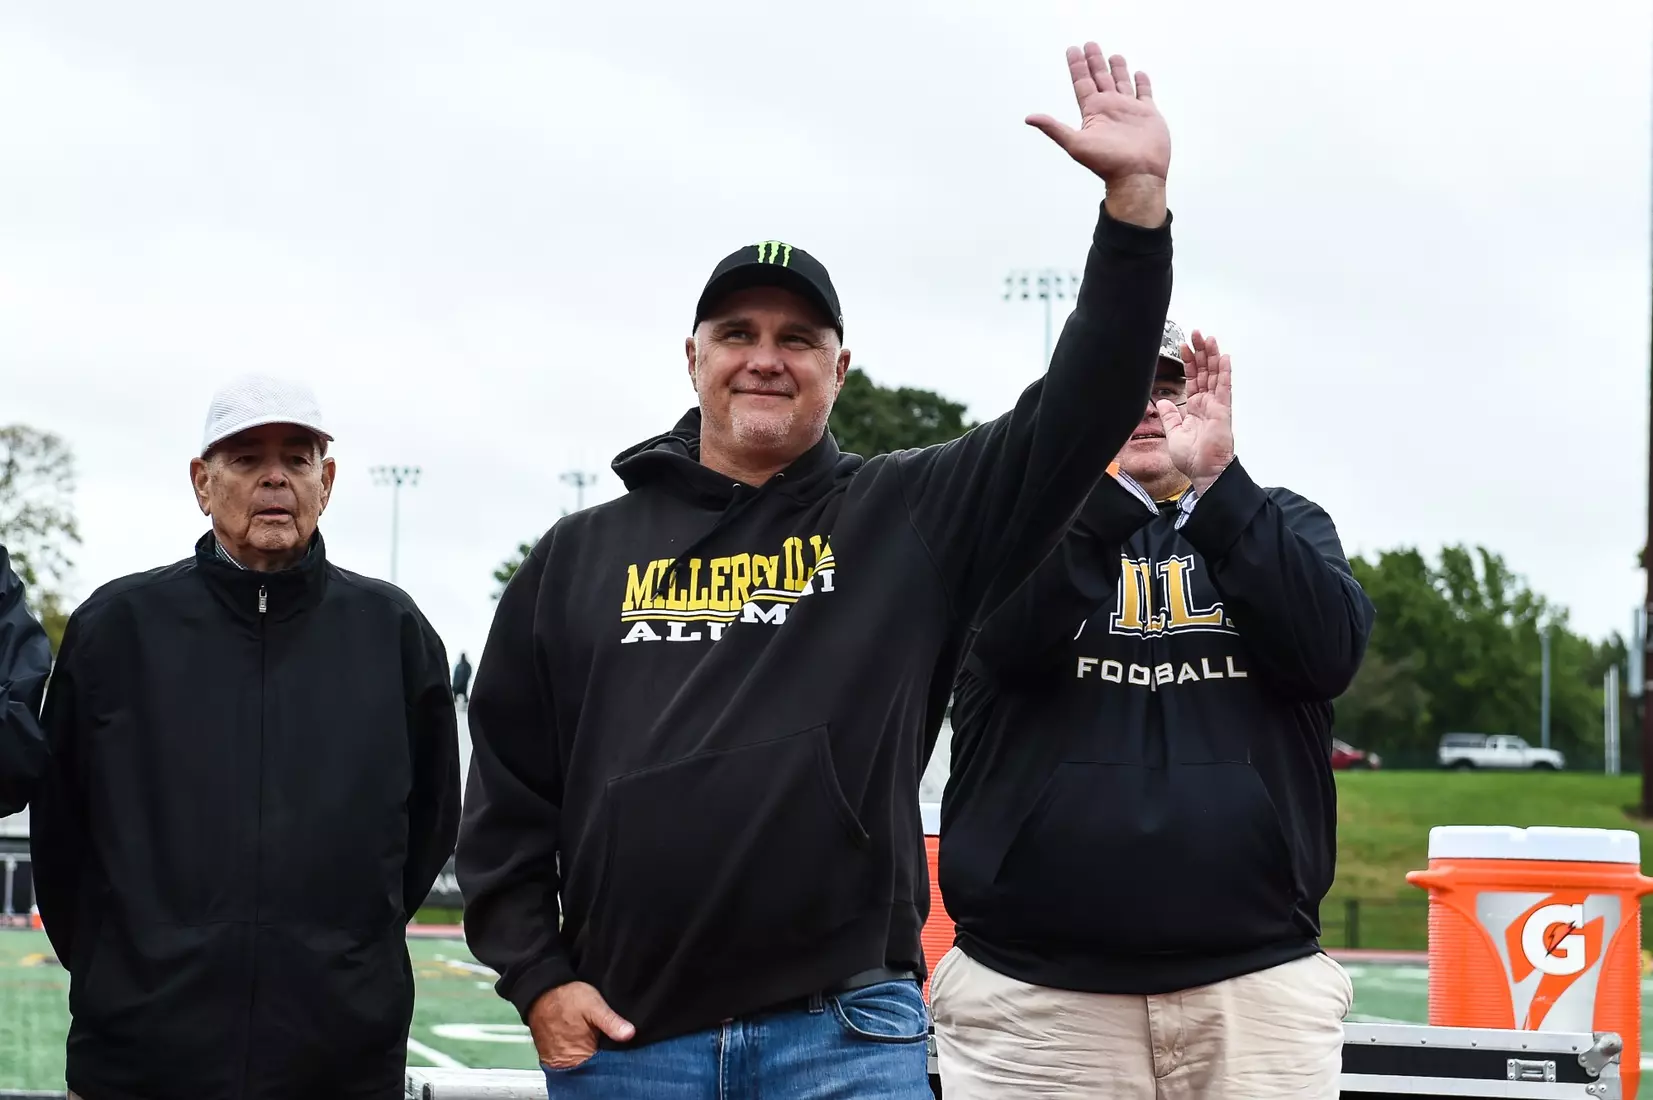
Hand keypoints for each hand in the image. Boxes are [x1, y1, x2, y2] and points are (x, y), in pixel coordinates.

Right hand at [526, 981, 635, 1069]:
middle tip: (602, 1039)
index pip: (603, 1069)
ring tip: (592, 1038)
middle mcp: (566, 1063)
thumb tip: (629, 1034)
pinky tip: (581, 1041)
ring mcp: (557, 1062)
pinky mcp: (550, 1057)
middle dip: (601, 1058)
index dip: (613, 1060)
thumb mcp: (594, 1005)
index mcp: (580, 1055)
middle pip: (592, 1069)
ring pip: (581, 1066)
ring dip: (589, 1057)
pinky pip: (568, 1061)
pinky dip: (577, 1054)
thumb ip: (611, 1021)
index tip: (618, 1049)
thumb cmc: (565, 998)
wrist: (540, 992)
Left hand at [1026, 44, 1170, 184]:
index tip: (1072, 50)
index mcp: (1093, 112)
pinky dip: (1142, 82)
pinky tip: (1139, 73)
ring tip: (1113, 55)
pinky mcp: (1148, 114)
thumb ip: (1053, 128)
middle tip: (1089, 44)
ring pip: (1121, 82)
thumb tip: (1028, 118)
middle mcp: (1109, 108)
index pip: (1082, 83)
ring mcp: (1129, 110)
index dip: (1077, 66)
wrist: (1137, 175)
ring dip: (1117, 69)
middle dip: (1094, 61)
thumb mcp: (1075, 143)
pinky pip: (1144, 93)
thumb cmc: (1107, 163)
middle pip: (1100, 78)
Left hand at [1159, 331, 1234, 492]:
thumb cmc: (1192, 458)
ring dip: (1211, 356)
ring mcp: (1216, 405)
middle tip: (1196, 333)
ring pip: (1215, 375)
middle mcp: (1207, 403)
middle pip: (1204, 371)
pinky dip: (1224, 372)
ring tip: (1207, 338)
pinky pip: (1225, 388)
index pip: (1192, 378)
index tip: (1184, 345)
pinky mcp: (1223, 411)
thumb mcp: (1174, 434)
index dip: (1188, 362)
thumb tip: (1163, 401)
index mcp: (1195, 407)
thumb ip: (1170, 416)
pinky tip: (1223, 358)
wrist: (1203, 472)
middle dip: (1200, 352)